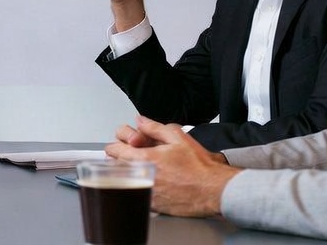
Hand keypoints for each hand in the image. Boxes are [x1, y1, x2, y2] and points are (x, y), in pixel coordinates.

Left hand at [104, 116, 237, 217]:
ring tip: (147, 169)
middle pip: (113, 165)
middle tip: (137, 155)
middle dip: (122, 158)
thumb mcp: (178, 137)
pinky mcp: (152, 205)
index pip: (113, 149)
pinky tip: (155, 183)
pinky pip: (136, 193)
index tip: (127, 145)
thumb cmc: (199, 167)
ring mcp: (144, 192)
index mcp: (144, 158)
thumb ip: (154, 127)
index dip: (119, 144)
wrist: (214, 190)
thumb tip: (140, 121)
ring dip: (130, 173)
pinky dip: (140, 187)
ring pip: (123, 180)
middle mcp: (141, 176)